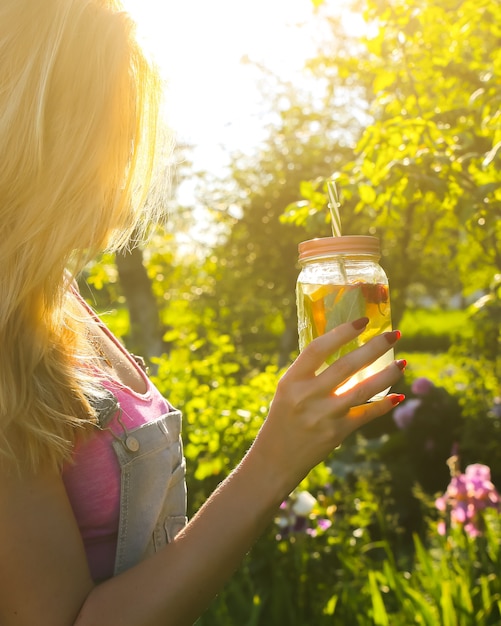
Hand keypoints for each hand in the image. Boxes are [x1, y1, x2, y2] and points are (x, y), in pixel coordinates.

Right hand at [253, 318, 404, 491]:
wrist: (275, 459)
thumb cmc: (283, 417)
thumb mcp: (287, 390)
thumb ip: (310, 372)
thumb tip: (345, 348)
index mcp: (291, 380)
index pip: (318, 349)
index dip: (342, 333)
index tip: (363, 321)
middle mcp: (307, 396)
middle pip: (346, 366)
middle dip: (374, 348)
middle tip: (393, 334)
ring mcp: (323, 415)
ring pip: (362, 390)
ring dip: (386, 374)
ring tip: (403, 362)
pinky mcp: (336, 433)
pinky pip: (365, 414)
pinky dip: (383, 404)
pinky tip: (397, 395)